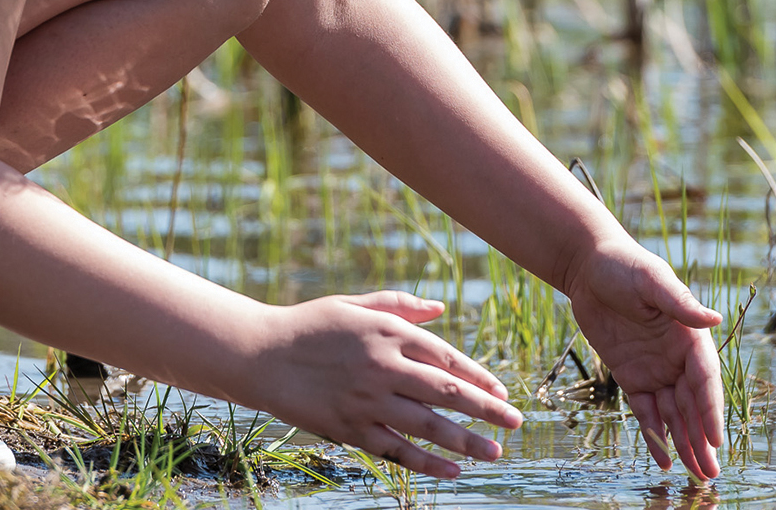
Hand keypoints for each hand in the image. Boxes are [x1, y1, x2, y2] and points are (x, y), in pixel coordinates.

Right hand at [239, 290, 522, 478]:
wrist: (259, 354)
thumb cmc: (310, 325)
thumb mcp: (354, 304)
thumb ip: (399, 305)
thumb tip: (440, 309)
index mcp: (387, 331)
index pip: (447, 356)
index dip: (478, 376)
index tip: (500, 391)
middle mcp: (382, 366)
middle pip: (447, 392)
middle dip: (487, 409)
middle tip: (516, 422)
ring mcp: (367, 400)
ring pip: (428, 425)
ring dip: (466, 440)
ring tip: (494, 452)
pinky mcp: (350, 428)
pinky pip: (396, 448)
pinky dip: (427, 461)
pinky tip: (452, 470)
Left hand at [568, 242, 724, 479]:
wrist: (588, 267)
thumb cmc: (624, 266)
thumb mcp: (651, 280)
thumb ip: (679, 302)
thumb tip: (714, 318)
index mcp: (690, 337)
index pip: (705, 381)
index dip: (710, 410)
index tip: (715, 439)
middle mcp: (678, 359)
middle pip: (693, 406)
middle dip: (702, 439)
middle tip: (711, 473)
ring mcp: (656, 370)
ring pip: (673, 415)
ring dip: (685, 444)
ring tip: (695, 475)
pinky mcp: (632, 377)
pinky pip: (646, 412)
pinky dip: (655, 436)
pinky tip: (664, 459)